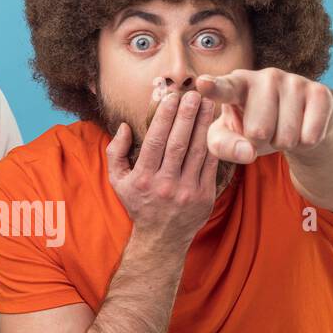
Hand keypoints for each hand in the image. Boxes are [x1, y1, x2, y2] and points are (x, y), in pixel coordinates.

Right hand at [105, 88, 218, 252]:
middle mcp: (165, 185)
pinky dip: (214, 144)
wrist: (161, 238)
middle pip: (178, 144)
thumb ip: (115, 152)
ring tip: (209, 103)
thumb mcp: (118, 181)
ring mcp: (186, 192)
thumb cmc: (139, 204)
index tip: (171, 97)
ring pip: (197, 152)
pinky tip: (216, 126)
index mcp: (144, 179)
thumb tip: (124, 126)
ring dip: (204, 125)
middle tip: (194, 94)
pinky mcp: (204, 197)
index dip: (164, 117)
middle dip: (187, 116)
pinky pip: (210, 166)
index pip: (155, 142)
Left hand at [196, 68, 332, 163]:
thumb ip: (224, 146)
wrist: (297, 122)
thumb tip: (248, 152)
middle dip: (260, 143)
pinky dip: (306, 142)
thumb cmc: (252, 128)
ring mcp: (294, 81)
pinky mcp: (319, 92)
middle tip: (263, 132)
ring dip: (283, 143)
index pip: (224, 88)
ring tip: (282, 129)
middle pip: (258, 131)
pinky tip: (303, 128)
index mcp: (237, 84)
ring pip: (286, 136)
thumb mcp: (229, 139)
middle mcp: (265, 76)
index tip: (202, 84)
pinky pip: (310, 135)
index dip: (213, 87)